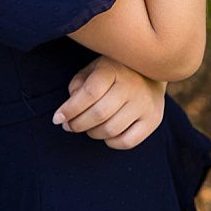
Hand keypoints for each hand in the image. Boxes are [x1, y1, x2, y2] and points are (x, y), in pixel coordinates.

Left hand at [52, 54, 168, 149]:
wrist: (152, 70)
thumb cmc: (114, 71)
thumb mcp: (93, 68)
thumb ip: (79, 83)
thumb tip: (70, 107)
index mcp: (113, 69)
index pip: (89, 93)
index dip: (69, 109)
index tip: (57, 119)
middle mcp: (131, 86)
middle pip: (99, 114)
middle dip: (77, 124)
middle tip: (69, 126)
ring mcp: (145, 104)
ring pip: (111, 130)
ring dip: (92, 133)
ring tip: (86, 128)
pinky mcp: (154, 119)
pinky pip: (128, 141)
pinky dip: (111, 142)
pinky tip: (105, 134)